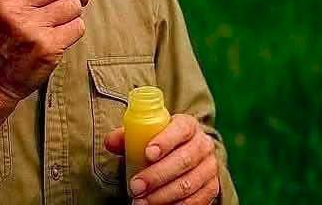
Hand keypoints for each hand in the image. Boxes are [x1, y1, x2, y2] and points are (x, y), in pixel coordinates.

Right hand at [0, 0, 94, 106]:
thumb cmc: (0, 38)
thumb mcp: (0, 3)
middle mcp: (12, 7)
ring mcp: (29, 28)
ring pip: (73, 3)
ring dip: (76, 9)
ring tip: (64, 18)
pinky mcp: (46, 47)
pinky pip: (77, 26)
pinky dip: (75, 28)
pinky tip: (61, 35)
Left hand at [105, 114, 219, 203]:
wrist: (184, 155)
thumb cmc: (159, 144)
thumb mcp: (146, 135)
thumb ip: (128, 136)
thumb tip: (110, 142)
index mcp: (188, 125)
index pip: (181, 129)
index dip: (166, 141)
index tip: (147, 153)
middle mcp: (202, 144)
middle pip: (184, 160)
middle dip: (157, 175)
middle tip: (135, 186)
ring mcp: (209, 167)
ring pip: (189, 184)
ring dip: (162, 196)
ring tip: (140, 202)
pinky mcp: (211, 188)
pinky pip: (196, 201)